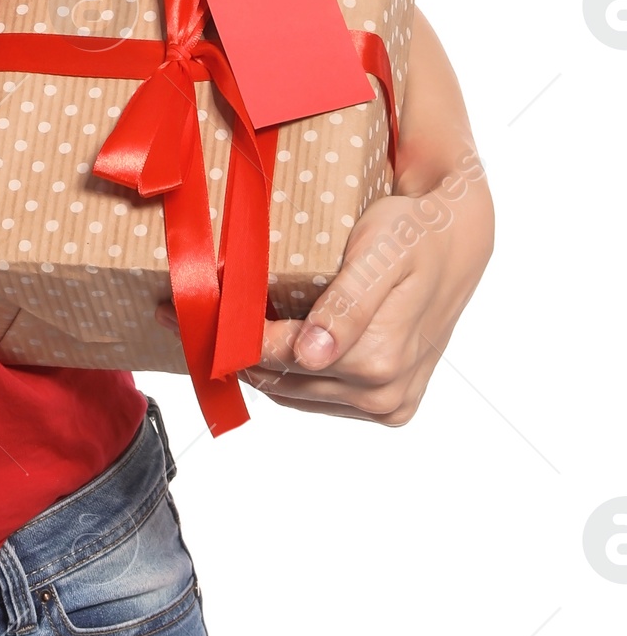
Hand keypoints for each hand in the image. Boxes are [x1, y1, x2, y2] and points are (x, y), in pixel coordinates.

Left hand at [158, 8, 493, 424]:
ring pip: (294, 394)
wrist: (457, 238)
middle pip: (282, 380)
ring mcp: (388, 403)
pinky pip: (317, 397)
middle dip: (230, 350)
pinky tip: (259, 344)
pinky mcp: (389, 404)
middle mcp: (385, 393)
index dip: (228, 337)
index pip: (280, 357)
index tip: (180, 314)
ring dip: (253, 366)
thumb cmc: (413, 231)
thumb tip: (311, 354)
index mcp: (379, 358)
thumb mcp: (380, 252)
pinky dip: (284, 375)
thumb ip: (347, 304)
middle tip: (178, 318)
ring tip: (208, 329)